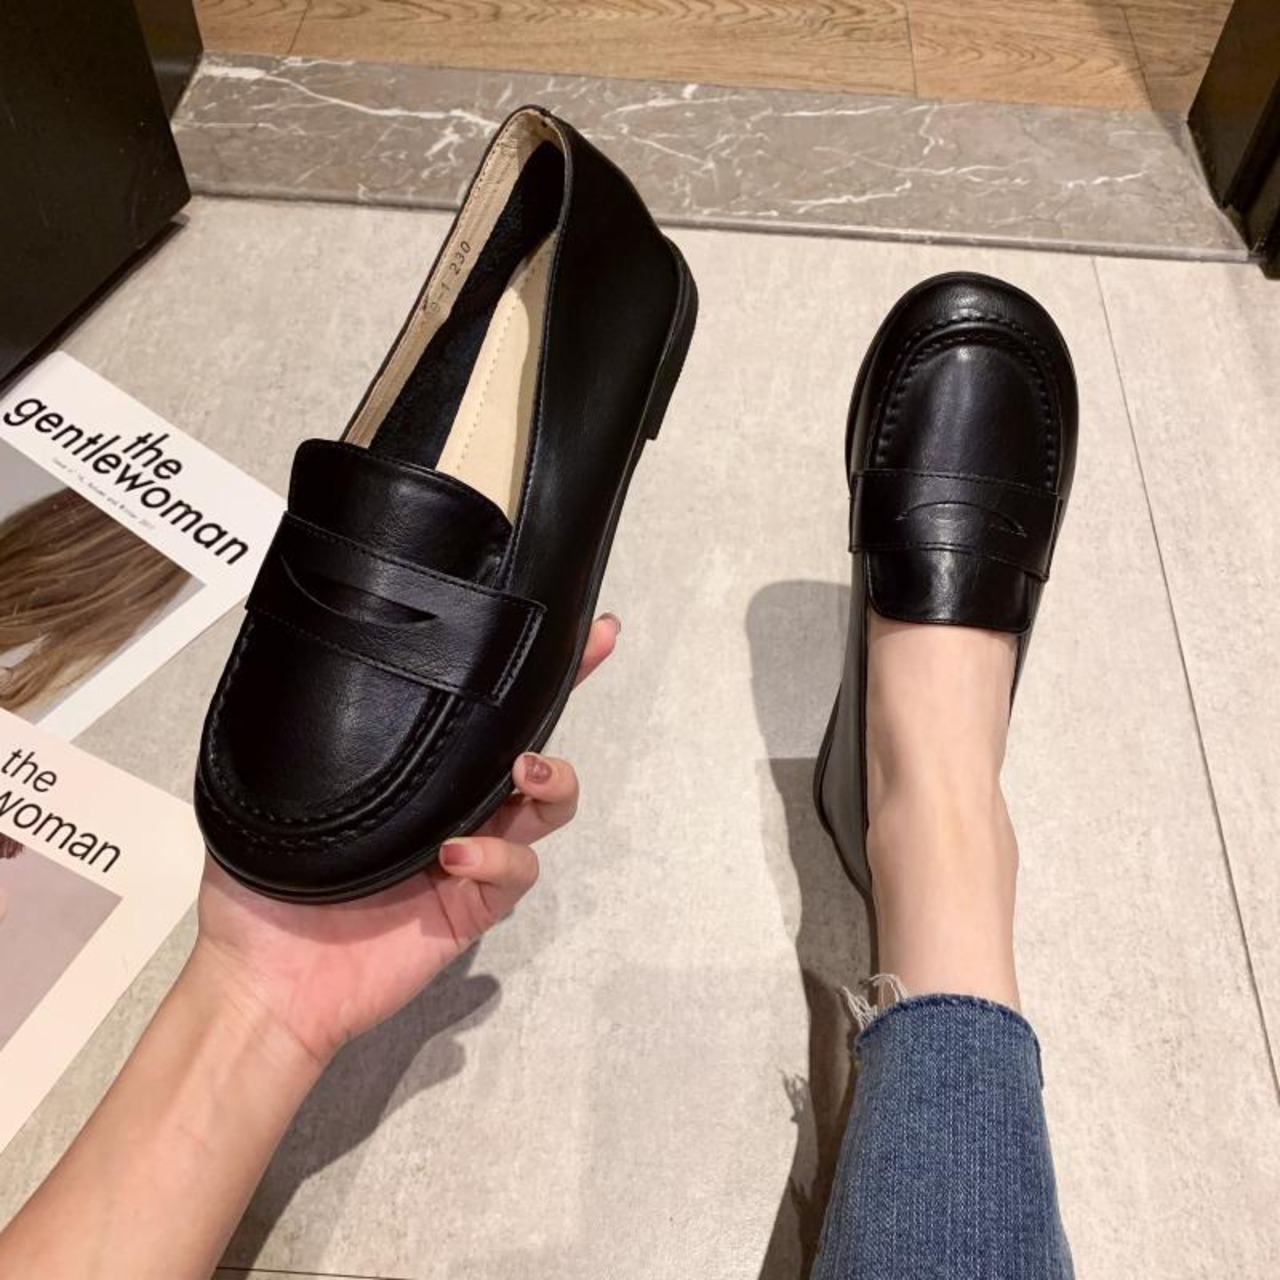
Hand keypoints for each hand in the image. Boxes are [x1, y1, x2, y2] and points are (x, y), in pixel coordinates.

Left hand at [191, 614, 619, 1065]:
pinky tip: (455, 855)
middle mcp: (448, 806)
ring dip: (552, 781)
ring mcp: (467, 856)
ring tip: (526, 772)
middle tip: (575, 668)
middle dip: (564, 699)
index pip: (473, 712)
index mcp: (410, 773)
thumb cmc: (255, 889)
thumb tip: (303, 664)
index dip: (524, 673)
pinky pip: (514, 873)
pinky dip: (498, 858)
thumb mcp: (264, 791)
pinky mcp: (472, 907)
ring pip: (544, 808)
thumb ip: (298, 737)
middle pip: (527, 744)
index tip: (578, 630)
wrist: (261, 983)